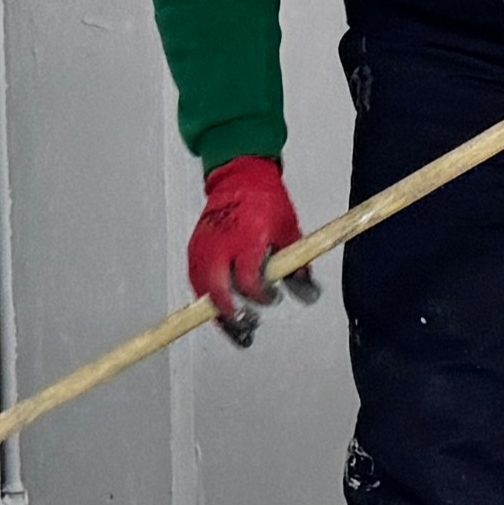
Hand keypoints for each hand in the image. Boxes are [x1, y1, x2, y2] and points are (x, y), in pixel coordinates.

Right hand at [187, 156, 318, 341]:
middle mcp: (222, 245)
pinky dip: (209, 298)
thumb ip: (297, 267)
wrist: (239, 177)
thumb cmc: (267, 203)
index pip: (249, 280)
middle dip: (232, 315)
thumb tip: (309, 295)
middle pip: (218, 292)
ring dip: (218, 312)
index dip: (262, 296)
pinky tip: (224, 308)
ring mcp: (204, 248)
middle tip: (248, 324)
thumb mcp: (290, 233)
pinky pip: (197, 281)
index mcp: (248, 239)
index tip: (273, 297)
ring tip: (237, 327)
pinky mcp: (194, 250)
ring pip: (203, 291)